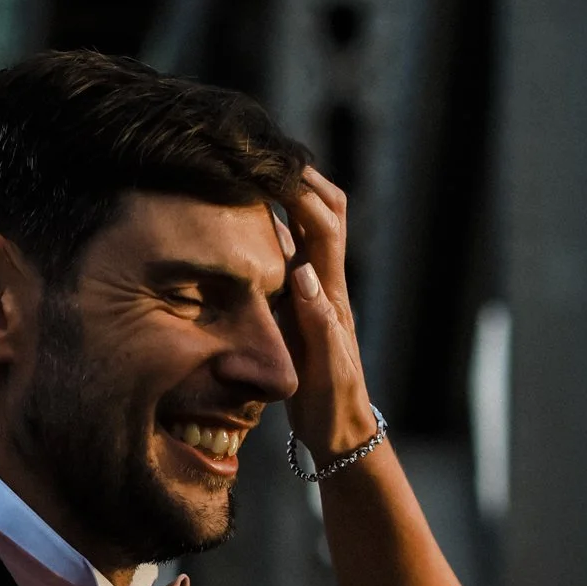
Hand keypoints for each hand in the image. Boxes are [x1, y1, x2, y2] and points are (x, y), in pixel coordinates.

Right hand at [281, 166, 381, 457]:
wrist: (340, 432)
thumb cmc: (332, 405)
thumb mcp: (324, 369)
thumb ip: (317, 322)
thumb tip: (304, 274)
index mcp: (331, 295)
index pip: (325, 226)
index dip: (304, 192)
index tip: (274, 165)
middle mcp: (326, 285)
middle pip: (327, 212)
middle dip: (303, 178)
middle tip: (265, 154)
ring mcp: (315, 293)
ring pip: (309, 229)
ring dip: (289, 197)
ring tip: (253, 173)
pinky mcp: (301, 305)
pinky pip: (290, 255)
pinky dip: (274, 228)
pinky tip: (246, 221)